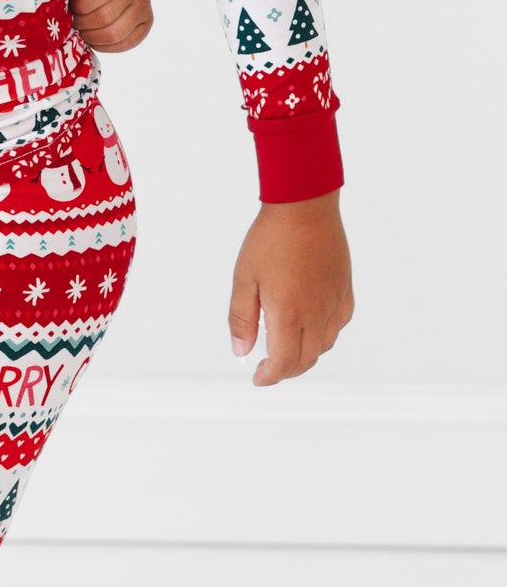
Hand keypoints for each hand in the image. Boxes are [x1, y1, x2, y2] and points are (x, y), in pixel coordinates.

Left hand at [68, 0, 152, 52]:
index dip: (82, 2)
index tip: (70, 3)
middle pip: (107, 14)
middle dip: (82, 22)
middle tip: (71, 19)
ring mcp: (143, 1)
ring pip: (116, 32)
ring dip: (91, 36)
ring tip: (81, 28)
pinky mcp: (146, 20)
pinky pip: (127, 42)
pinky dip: (105, 46)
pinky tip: (93, 37)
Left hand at [229, 190, 353, 385]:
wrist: (304, 208)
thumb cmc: (270, 239)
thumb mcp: (244, 278)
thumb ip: (242, 318)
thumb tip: (241, 350)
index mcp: (289, 313)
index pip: (283, 363)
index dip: (270, 376)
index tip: (257, 378)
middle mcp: (317, 314)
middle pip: (306, 360)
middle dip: (285, 370)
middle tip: (267, 367)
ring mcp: (335, 304)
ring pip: (324, 346)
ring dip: (304, 355)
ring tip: (284, 348)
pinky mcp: (345, 292)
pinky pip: (337, 326)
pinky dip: (322, 336)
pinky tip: (308, 326)